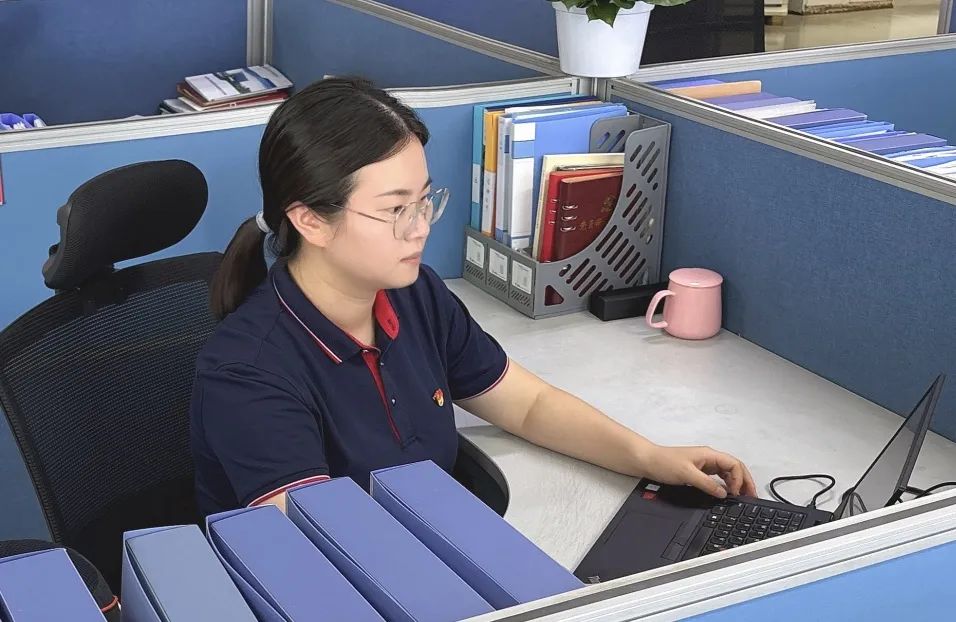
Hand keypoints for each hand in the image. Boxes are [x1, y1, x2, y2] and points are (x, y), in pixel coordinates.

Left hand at [639, 444, 756, 498]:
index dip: (740, 479)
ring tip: (742, 496)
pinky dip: (725, 484)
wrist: (647, 461)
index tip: (737, 493)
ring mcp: (704, 464)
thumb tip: (723, 493)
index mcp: (709, 454)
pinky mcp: (698, 471)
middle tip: (751, 495)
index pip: (734, 464)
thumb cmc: (664, 462)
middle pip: (734, 467)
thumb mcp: (687, 475)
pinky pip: (717, 477)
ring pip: (727, 472)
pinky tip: (725, 493)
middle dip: (744, 481)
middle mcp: (709, 458)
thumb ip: (707, 484)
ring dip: (736, 483)